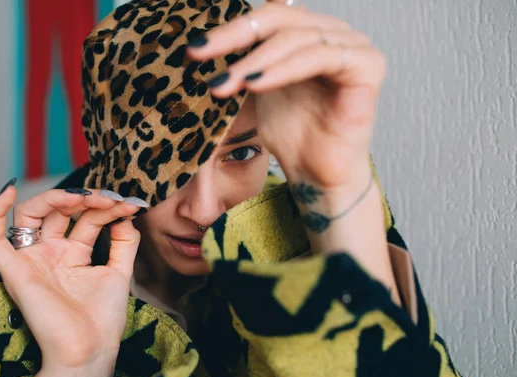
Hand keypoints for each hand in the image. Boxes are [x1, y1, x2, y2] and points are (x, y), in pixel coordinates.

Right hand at [0, 187, 140, 376]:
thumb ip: (124, 242)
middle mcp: (50, 253)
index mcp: (73, 253)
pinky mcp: (14, 271)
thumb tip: (127, 214)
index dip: (107, 208)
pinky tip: (9, 192)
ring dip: (53, 198)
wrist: (89, 349)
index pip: (87, 218)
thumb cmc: (102, 319)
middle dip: (85, 199)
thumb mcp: (119, 272)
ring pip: (30, 214)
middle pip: (59, 211)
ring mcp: (31, 260)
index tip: (130, 205)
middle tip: (108, 199)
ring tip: (81, 197)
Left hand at [188, 0, 385, 188]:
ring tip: (227, 82)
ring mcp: (354, 46)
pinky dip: (283, 69)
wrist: (316, 173)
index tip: (194, 50)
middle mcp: (334, 33)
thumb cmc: (292, 134)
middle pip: (280, 20)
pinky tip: (255, 83)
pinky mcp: (368, 66)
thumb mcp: (258, 87)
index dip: (230, 29)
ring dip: (255, 60)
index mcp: (310, 33)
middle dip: (236, 37)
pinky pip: (320, 57)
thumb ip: (247, 57)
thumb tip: (211, 35)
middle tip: (201, 55)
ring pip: (297, 38)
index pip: (268, 17)